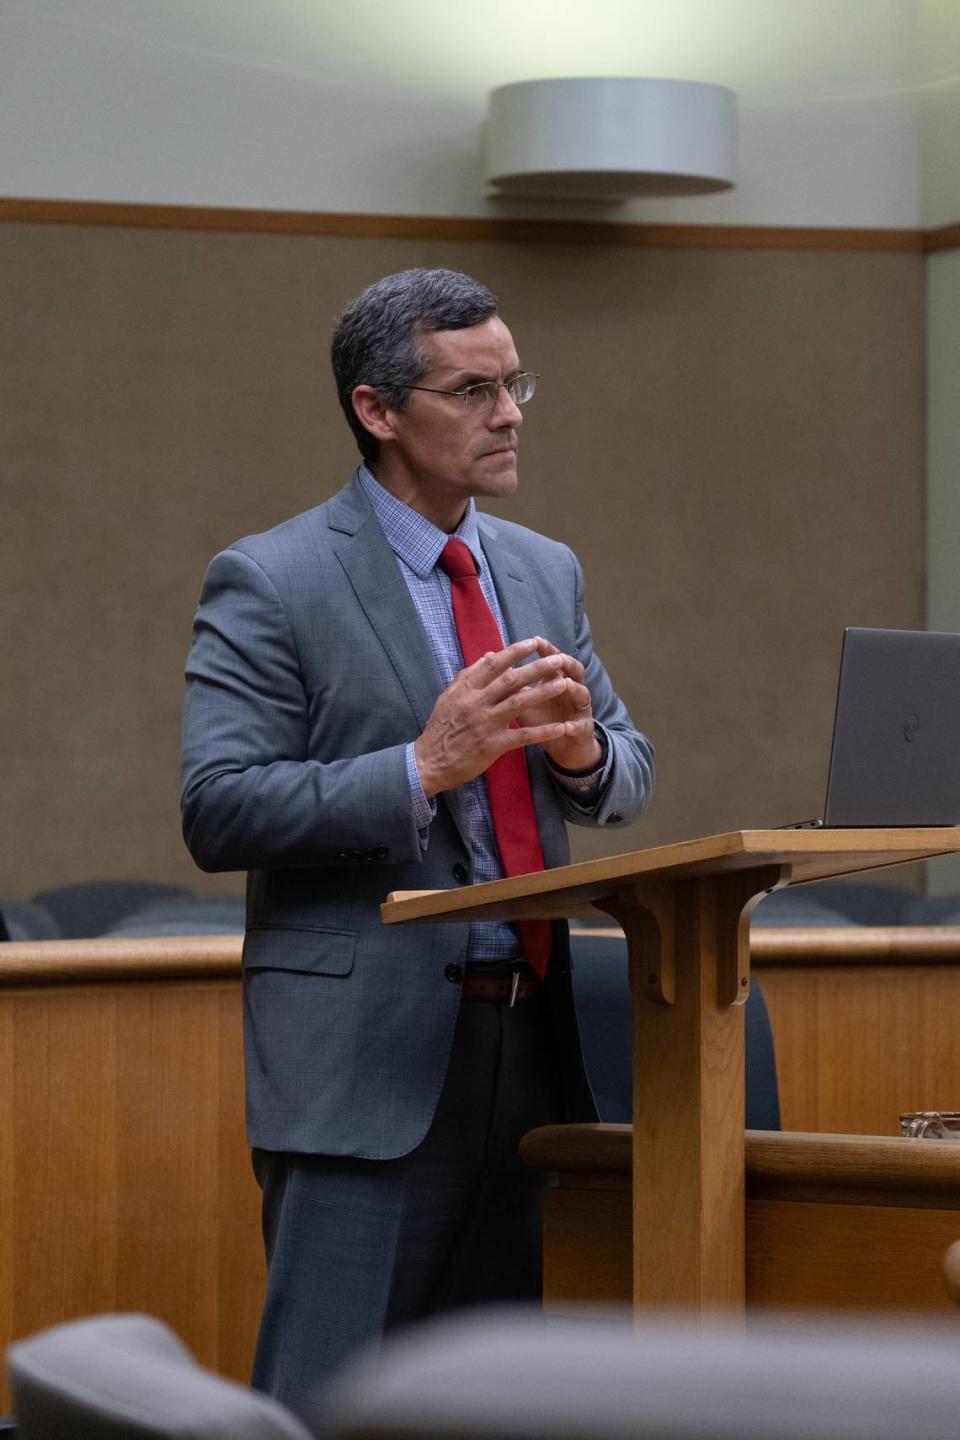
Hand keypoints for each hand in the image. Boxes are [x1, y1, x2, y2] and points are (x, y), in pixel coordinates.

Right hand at [413, 638, 571, 797]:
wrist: (429, 762)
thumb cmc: (440, 728)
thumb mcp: (449, 697)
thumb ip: (469, 676)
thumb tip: (488, 656)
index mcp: (466, 689)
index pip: (494, 665)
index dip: (515, 652)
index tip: (534, 643)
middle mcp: (476, 703)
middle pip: (511, 680)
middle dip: (536, 668)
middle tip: (557, 658)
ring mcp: (485, 723)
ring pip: (519, 703)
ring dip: (543, 692)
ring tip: (564, 684)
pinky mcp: (492, 745)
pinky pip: (522, 736)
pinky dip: (543, 731)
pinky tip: (561, 728)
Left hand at [513, 638, 601, 772]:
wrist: (562, 747)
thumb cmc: (541, 720)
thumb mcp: (523, 700)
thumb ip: (511, 682)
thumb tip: (490, 659)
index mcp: (557, 680)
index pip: (553, 659)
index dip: (546, 650)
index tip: (536, 640)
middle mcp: (572, 690)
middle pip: (573, 670)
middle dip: (566, 663)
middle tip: (558, 657)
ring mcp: (580, 709)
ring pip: (582, 694)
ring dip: (574, 689)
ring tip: (566, 684)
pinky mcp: (583, 729)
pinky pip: (580, 727)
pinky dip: (573, 726)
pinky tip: (566, 727)